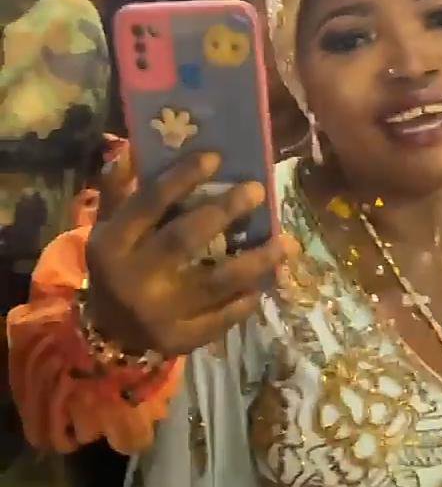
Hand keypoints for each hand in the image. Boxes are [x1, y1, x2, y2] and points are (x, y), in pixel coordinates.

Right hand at [86, 152, 296, 356]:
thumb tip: (136, 147)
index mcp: (113, 244)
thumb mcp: (107, 227)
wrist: (108, 333)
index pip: (150, 203)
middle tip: (258, 190)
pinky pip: (222, 317)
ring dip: (256, 260)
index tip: (216, 157)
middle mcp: (135, 277)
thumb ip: (122, 190)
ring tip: (288, 242)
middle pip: (185, 239)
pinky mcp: (180, 339)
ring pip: (216, 281)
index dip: (183, 177)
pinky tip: (268, 281)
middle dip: (225, 211)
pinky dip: (246, 300)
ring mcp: (159, 312)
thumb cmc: (118, 266)